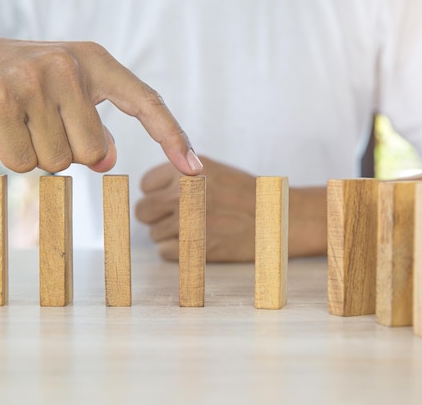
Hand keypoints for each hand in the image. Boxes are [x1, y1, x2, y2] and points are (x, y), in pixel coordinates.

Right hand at [0, 31, 202, 173]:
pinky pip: (24, 164)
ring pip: (59, 162)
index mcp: (93, 61)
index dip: (173, 137)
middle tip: (40, 124)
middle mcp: (68, 66)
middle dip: (69, 153)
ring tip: (17, 121)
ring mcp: (34, 81)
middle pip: (94, 152)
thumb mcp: (65, 96)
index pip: (147, 102)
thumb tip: (107, 159)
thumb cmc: (19, 84)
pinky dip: (11, 156)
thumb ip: (92, 125)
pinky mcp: (0, 102)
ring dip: (38, 154)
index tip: (195, 170)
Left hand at [136, 156, 256, 261]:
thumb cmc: (247, 196)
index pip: (146, 185)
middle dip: (157, 216)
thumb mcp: (213, 171)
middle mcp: (183, 193)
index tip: (173, 199)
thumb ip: (181, 175)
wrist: (277, 218)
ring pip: (154, 234)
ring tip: (196, 229)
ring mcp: (187, 221)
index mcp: (186, 170)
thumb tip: (151, 190)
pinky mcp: (194, 247)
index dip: (157, 194)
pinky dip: (177, 251)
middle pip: (144, 211)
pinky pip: (165, 252)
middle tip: (181, 217)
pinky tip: (197, 243)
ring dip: (170, 235)